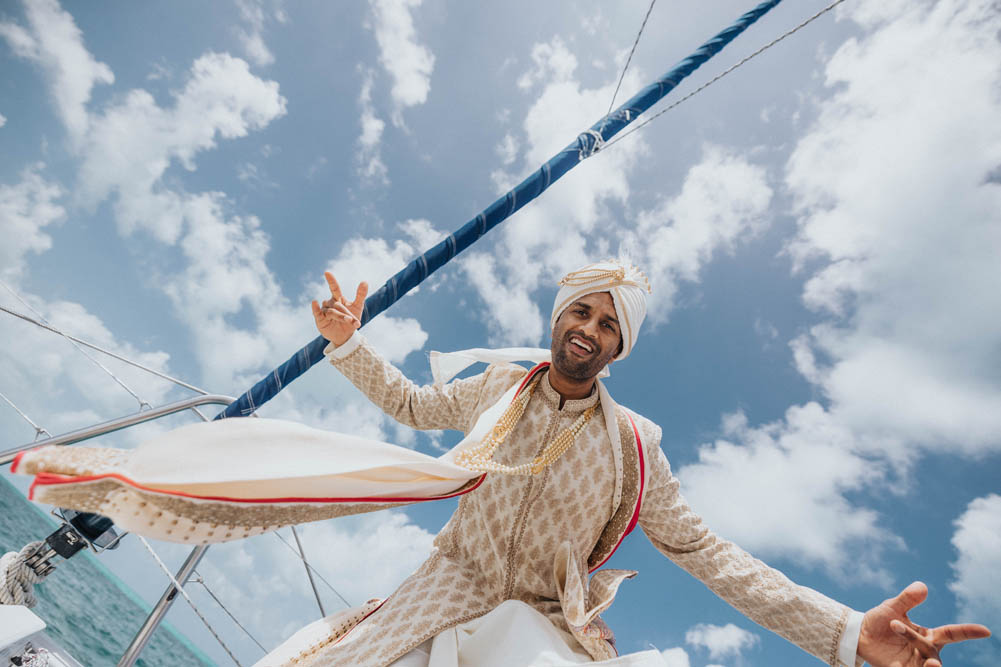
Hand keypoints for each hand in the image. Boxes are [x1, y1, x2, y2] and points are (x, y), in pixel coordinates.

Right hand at [311, 271, 367, 344]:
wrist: (346, 336)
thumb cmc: (351, 319)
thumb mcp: (357, 307)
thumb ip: (360, 295)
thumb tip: (365, 281)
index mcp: (338, 299)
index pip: (334, 288)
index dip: (331, 281)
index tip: (327, 272)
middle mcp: (330, 304)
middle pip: (338, 305)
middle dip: (347, 313)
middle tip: (354, 321)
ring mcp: (324, 311)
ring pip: (332, 311)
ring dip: (341, 316)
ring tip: (349, 321)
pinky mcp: (320, 319)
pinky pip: (317, 313)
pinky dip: (315, 308)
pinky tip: (314, 302)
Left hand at [858, 581, 990, 665]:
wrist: (859, 635)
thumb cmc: (880, 620)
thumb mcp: (892, 607)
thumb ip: (907, 599)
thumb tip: (922, 586)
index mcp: (928, 635)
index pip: (952, 634)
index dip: (969, 632)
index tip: (986, 631)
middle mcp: (924, 651)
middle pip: (930, 649)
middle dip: (914, 637)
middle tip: (894, 624)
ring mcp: (914, 663)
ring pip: (928, 665)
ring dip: (930, 666)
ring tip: (932, 664)